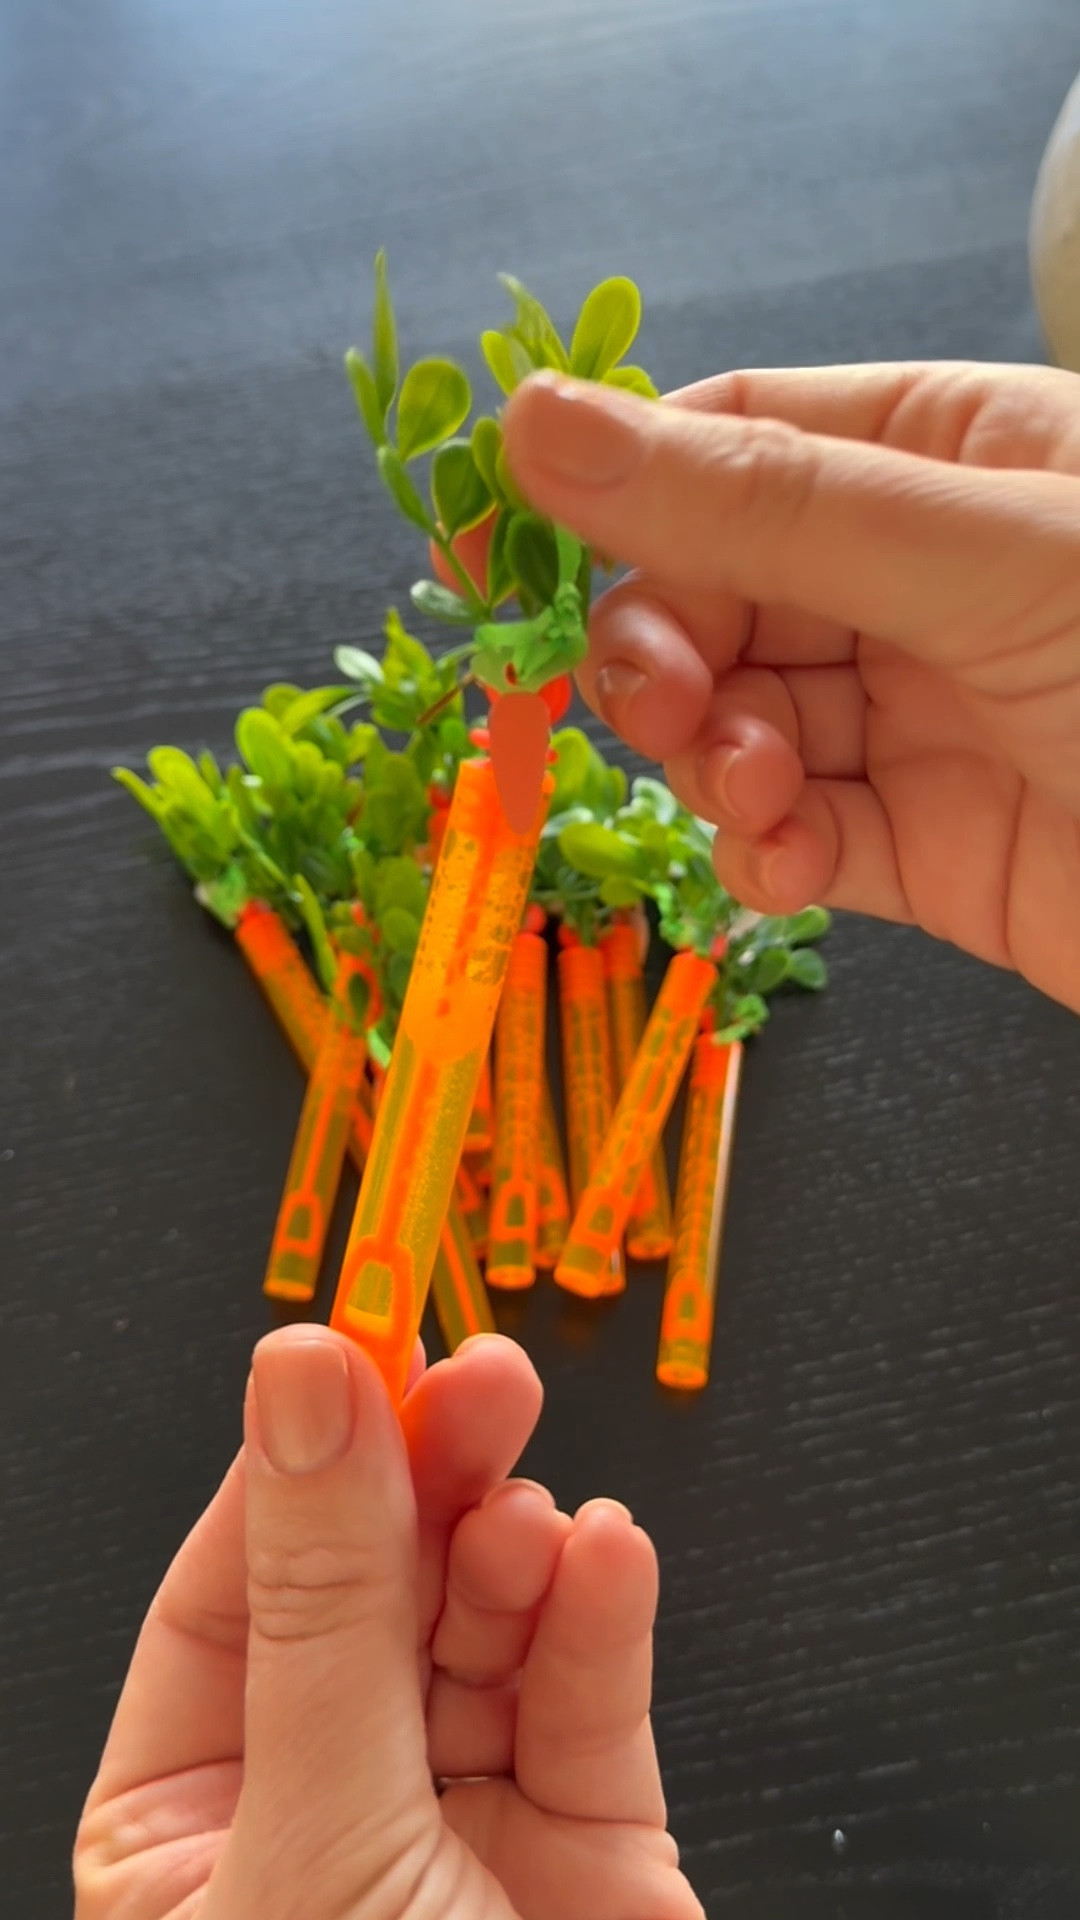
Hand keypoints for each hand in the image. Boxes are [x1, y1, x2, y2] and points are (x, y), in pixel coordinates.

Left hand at [74, 1328, 699, 1919]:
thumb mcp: (319, 1830)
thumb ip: (326, 1604)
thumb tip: (303, 1384)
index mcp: (192, 1830)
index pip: (232, 1595)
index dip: (299, 1461)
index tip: (358, 1340)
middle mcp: (323, 1806)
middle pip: (373, 1588)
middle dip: (428, 1475)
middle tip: (482, 1374)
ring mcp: (464, 1823)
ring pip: (488, 1626)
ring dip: (516, 1544)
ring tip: (531, 1510)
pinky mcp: (593, 1840)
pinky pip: (592, 1700)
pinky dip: (604, 1618)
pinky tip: (608, 1553)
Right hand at [502, 363, 1079, 1013]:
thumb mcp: (986, 556)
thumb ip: (761, 500)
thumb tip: (539, 422)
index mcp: (947, 457)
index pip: (728, 442)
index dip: (603, 487)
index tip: (488, 544)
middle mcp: (920, 579)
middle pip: (706, 592)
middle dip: (657, 646)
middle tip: (655, 697)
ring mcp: (915, 715)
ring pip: (729, 719)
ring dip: (707, 759)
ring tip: (757, 788)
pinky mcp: (920, 846)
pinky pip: (788, 832)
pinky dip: (761, 850)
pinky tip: (790, 862)